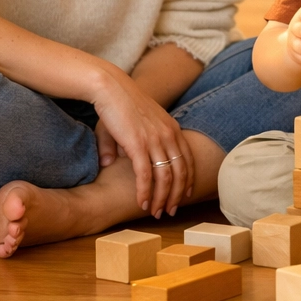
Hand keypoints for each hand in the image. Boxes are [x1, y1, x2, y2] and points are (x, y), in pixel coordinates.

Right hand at [92, 69, 194, 217]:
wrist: (111, 88)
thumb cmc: (120, 105)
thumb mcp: (135, 125)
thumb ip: (130, 144)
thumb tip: (112, 161)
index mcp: (172, 129)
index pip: (188, 159)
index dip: (188, 179)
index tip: (186, 195)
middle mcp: (168, 135)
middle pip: (181, 172)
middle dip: (177, 195)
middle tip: (171, 211)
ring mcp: (155, 140)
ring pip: (165, 177)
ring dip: (162, 198)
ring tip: (156, 212)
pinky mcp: (138, 145)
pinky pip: (146, 175)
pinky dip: (145, 192)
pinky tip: (142, 203)